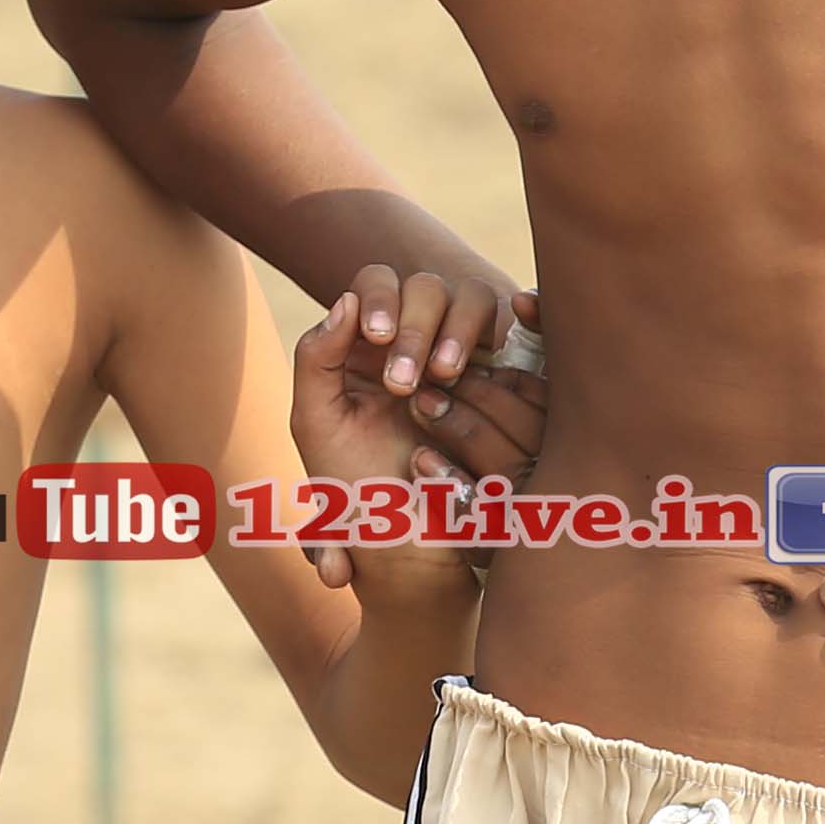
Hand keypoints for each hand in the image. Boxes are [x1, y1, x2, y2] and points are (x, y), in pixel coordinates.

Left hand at [320, 254, 544, 483]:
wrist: (409, 541)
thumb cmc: (354, 486)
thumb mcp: (317, 422)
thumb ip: (315, 358)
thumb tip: (347, 299)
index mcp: (366, 342)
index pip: (377, 281)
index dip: (381, 297)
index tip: (378, 338)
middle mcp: (414, 338)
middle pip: (426, 286)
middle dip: (416, 324)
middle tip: (405, 380)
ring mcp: (460, 353)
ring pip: (472, 298)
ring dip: (458, 327)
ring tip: (444, 376)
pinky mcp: (499, 377)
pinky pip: (509, 336)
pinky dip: (498, 338)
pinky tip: (481, 369)